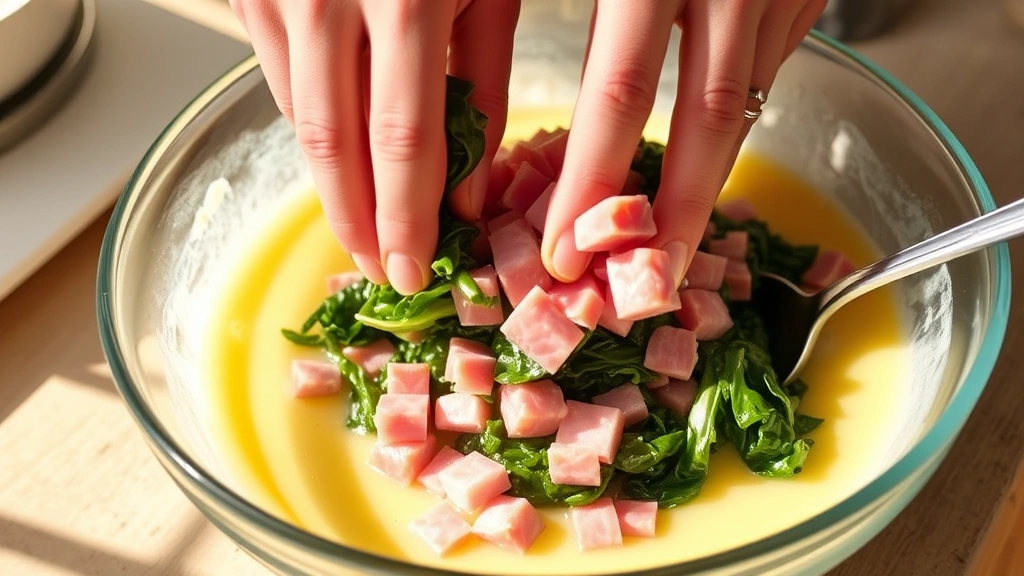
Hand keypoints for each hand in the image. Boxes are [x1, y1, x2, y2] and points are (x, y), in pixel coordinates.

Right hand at [229, 0, 520, 293]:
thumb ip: (484, 94)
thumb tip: (464, 199)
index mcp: (405, 0)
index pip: (402, 139)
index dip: (405, 217)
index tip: (412, 269)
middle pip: (334, 144)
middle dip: (358, 223)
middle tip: (380, 268)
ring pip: (300, 122)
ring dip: (333, 186)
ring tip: (362, 225)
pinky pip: (280, 84)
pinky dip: (314, 130)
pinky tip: (343, 156)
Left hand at [540, 0, 825, 282]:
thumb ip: (591, 27)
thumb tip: (579, 127)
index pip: (621, 95)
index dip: (594, 181)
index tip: (566, 251)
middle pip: (709, 121)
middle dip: (679, 212)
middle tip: (650, 278)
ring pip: (748, 105)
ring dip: (711, 176)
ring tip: (676, 235)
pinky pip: (769, 69)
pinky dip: (737, 120)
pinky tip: (708, 153)